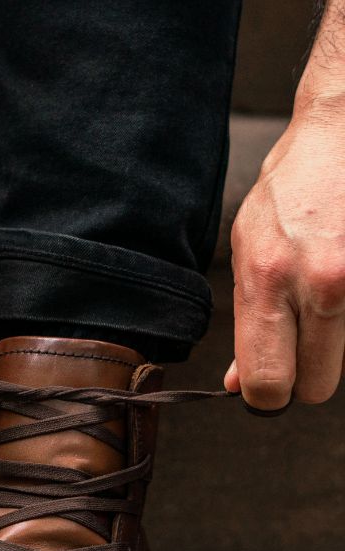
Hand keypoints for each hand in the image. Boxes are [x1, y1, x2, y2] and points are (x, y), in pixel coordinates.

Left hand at [226, 105, 344, 409]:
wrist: (341, 132)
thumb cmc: (291, 190)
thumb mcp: (248, 253)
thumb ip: (247, 323)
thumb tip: (241, 382)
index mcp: (271, 280)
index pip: (268, 382)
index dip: (266, 395)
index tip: (269, 385)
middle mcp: (322, 283)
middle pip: (315, 386)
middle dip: (304, 375)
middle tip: (301, 342)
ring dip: (333, 345)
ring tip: (323, 298)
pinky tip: (342, 284)